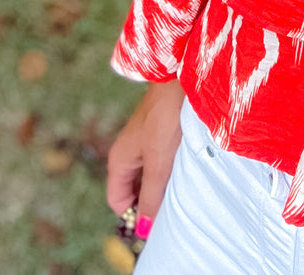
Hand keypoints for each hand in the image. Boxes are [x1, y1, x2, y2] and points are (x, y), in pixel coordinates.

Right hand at [106, 81, 184, 228]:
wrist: (183, 76)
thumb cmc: (167, 115)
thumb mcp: (158, 162)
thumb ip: (150, 195)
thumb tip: (142, 228)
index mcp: (119, 159)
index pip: (117, 201)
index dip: (133, 214)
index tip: (157, 218)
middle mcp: (128, 152)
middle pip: (132, 190)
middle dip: (149, 200)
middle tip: (172, 203)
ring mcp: (144, 142)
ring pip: (149, 175)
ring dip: (163, 184)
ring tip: (181, 184)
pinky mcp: (160, 133)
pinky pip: (161, 161)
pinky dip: (170, 169)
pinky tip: (186, 167)